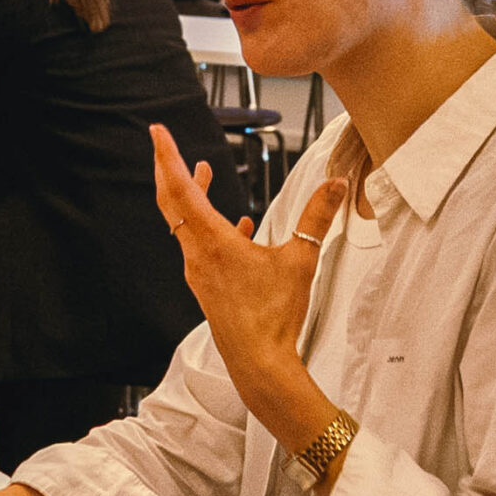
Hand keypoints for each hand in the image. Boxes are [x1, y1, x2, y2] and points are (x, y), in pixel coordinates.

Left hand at [149, 125, 347, 451]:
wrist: (259, 364)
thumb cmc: (274, 317)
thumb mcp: (301, 261)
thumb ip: (317, 218)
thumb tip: (337, 184)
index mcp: (212, 243)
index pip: (182, 189)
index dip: (169, 157)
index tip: (158, 132)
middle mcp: (197, 255)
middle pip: (173, 203)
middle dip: (170, 170)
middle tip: (166, 144)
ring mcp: (200, 272)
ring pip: (187, 224)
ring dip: (193, 196)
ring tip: (205, 173)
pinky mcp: (209, 286)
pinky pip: (204, 247)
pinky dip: (215, 227)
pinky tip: (239, 227)